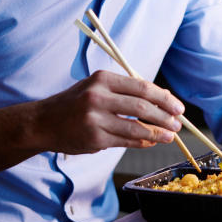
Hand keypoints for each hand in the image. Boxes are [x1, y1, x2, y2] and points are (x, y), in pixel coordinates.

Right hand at [35, 70, 184, 153]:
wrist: (42, 122)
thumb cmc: (74, 103)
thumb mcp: (96, 87)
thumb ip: (125, 92)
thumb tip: (160, 102)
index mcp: (103, 79)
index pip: (142, 87)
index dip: (164, 98)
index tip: (178, 107)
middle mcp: (98, 97)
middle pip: (143, 107)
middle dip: (165, 116)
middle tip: (178, 123)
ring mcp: (95, 119)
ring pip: (136, 127)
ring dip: (158, 133)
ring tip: (170, 135)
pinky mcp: (94, 139)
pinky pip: (125, 141)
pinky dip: (142, 142)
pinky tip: (151, 142)